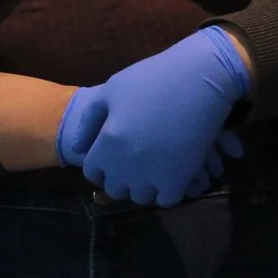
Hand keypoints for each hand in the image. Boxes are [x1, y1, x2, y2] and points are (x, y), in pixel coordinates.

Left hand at [58, 27, 250, 208]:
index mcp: (107, 143)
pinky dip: (166, 191)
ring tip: (152, 168)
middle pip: (115, 189)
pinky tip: (171, 173)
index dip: (101, 165)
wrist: (200, 77)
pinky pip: (166, 200)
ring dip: (143, 186)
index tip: (114, 157)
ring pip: (140, 197)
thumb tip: (77, 148)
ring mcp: (153, 174)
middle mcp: (125, 165)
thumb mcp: (112, 90)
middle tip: (134, 162)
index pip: (93, 172)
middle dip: (121, 178)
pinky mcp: (179, 178)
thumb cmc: (153, 78)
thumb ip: (89, 122)